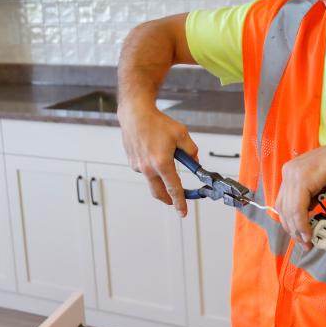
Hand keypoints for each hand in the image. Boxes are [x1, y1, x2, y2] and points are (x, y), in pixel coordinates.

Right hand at [118, 101, 197, 216]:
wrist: (135, 114)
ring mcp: (138, 166)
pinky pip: (144, 170)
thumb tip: (194, 161)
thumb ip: (191, 151)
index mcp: (162, 163)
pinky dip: (151, 168)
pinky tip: (153, 153)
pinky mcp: (132, 162)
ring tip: (164, 162)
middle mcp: (148, 168)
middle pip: (159, 193)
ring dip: (160, 179)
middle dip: (168, 199)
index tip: (183, 212)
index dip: (180, 202)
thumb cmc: (157, 123)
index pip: (174, 189)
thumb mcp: (182, 134)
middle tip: (174, 201)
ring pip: (151, 180)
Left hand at [274, 135, 325, 249]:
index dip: (289, 223)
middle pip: (283, 208)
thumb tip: (303, 219)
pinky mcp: (303, 179)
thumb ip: (308, 198)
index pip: (283, 203)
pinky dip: (302, 223)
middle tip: (304, 243)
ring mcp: (294, 173)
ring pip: (289, 210)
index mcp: (290, 172)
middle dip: (293, 229)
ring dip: (298, 229)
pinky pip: (298, 208)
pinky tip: (309, 232)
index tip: (300, 237)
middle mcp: (289, 171)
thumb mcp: (319, 185)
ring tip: (308, 240)